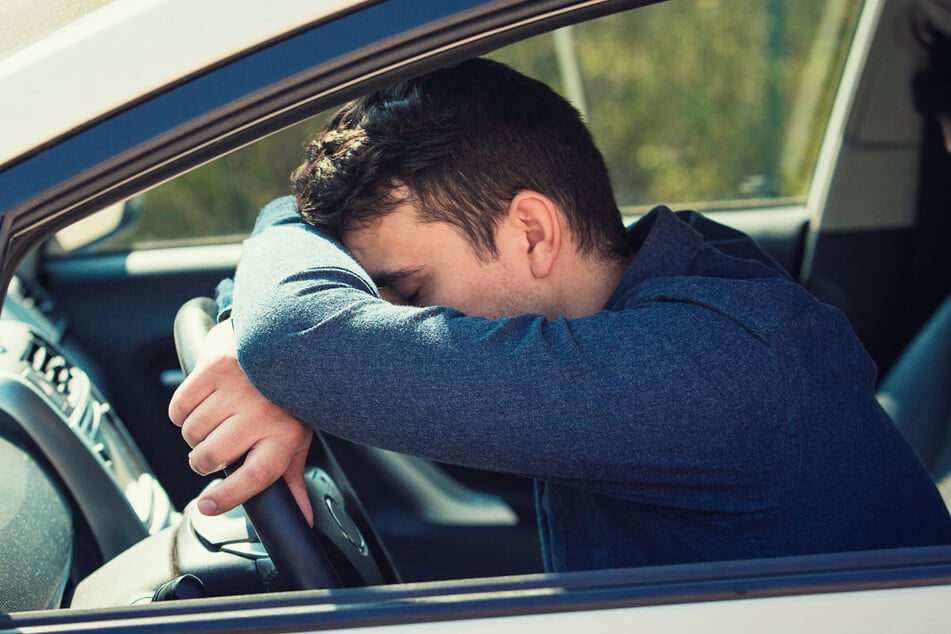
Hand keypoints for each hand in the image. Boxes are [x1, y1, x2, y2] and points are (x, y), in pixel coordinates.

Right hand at [168, 321, 313, 523]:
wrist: (282, 341)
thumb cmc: (286, 398)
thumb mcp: (295, 436)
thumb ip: (292, 479)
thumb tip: (303, 519)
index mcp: (284, 436)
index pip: (253, 478)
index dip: (227, 498)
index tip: (208, 506)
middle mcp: (262, 413)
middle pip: (211, 457)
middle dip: (203, 461)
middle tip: (214, 450)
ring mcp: (237, 389)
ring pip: (191, 433)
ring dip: (194, 433)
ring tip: (215, 420)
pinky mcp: (214, 367)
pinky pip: (179, 406)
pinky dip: (182, 410)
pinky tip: (203, 402)